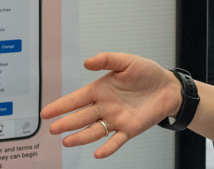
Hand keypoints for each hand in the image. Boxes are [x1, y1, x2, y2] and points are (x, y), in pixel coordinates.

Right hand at [40, 52, 181, 158]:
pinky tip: (98, 153)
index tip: (46, 112)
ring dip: (81, 137)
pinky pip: (115, 141)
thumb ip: (107, 60)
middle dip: (67, 122)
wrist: (167, 86)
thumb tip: (87, 62)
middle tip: (53, 129)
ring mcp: (115, 120)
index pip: (77, 99)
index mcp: (100, 89)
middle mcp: (104, 106)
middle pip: (81, 116)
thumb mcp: (126, 61)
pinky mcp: (129, 129)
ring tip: (67, 141)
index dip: (61, 105)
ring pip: (93, 131)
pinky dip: (107, 148)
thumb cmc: (146, 72)